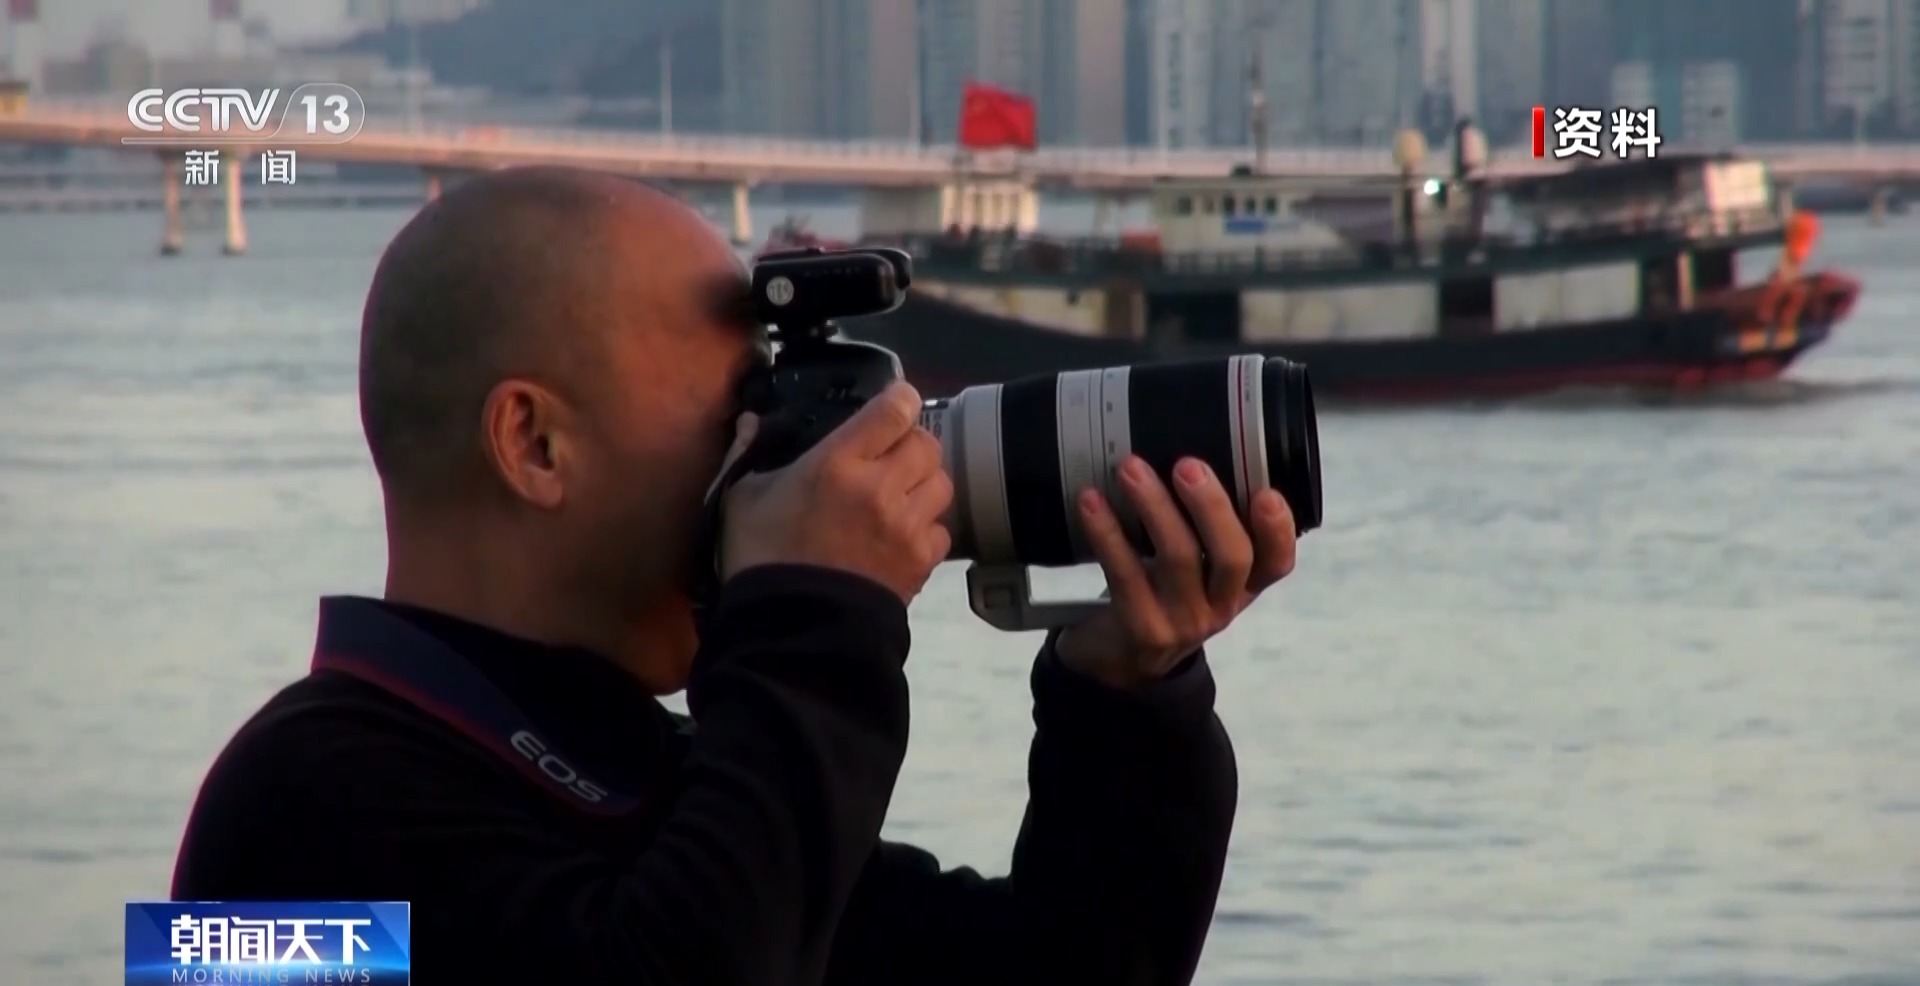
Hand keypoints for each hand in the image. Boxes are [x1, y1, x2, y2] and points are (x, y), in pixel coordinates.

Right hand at [721, 381, 952, 602]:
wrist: (791, 630)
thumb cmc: (761, 558)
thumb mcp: (742, 500)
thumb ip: (748, 454)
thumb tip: (749, 421)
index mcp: (837, 463)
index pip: (893, 410)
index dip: (899, 400)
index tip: (894, 404)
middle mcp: (880, 487)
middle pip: (926, 444)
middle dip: (912, 445)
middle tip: (891, 458)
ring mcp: (906, 527)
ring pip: (941, 484)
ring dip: (924, 485)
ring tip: (901, 498)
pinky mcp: (921, 562)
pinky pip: (942, 531)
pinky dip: (927, 530)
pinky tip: (902, 538)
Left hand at [1054, 455, 1295, 688]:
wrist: (1122, 660)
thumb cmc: (1163, 591)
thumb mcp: (1197, 569)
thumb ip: (1205, 528)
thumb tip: (1186, 452)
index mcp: (1244, 585)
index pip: (1278, 562)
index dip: (1278, 530)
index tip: (1266, 492)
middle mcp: (1223, 606)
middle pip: (1232, 557)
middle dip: (1211, 507)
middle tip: (1186, 465)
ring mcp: (1184, 622)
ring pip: (1178, 560)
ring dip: (1153, 507)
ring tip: (1131, 469)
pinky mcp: (1143, 629)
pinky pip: (1126, 575)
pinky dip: (1107, 533)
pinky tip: (1091, 502)